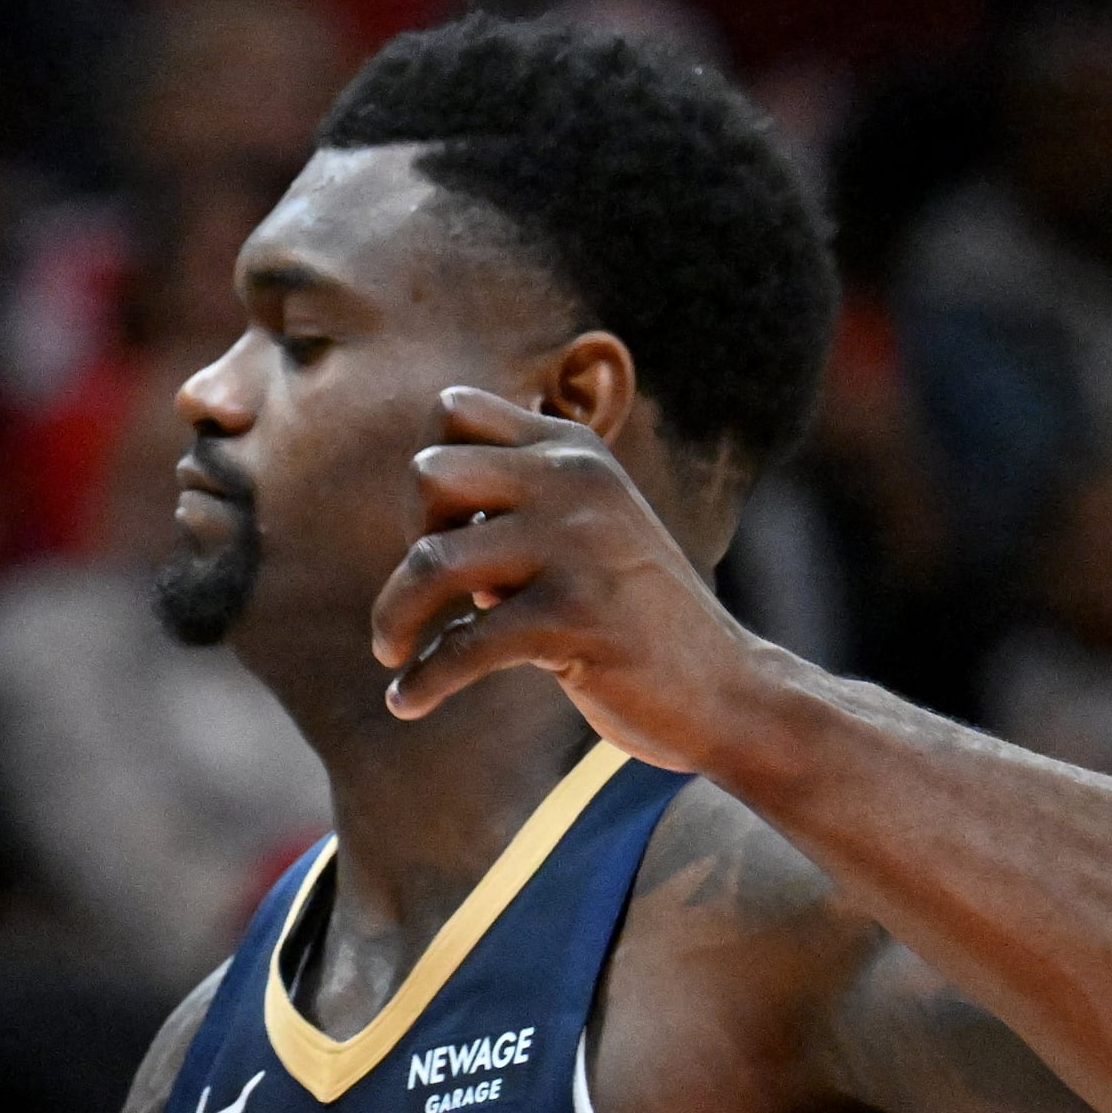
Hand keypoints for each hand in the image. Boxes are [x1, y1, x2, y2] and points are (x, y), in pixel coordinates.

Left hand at [367, 387, 797, 773]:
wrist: (722, 688)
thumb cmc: (629, 615)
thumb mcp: (578, 532)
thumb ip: (513, 505)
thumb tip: (419, 499)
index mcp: (573, 449)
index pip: (452, 409)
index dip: (425, 475)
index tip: (441, 533)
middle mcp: (576, 480)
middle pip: (426, 472)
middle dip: (409, 537)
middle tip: (428, 592)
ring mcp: (578, 545)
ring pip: (430, 559)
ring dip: (392, 616)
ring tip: (389, 651)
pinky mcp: (575, 616)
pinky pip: (461, 646)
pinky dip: (421, 681)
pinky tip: (406, 703)